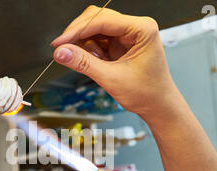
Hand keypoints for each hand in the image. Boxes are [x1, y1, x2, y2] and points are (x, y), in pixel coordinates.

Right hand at [51, 6, 181, 122]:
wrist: (157, 106)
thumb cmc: (147, 93)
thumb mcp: (112, 79)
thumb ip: (84, 64)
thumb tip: (62, 52)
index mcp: (141, 29)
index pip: (103, 20)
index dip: (77, 31)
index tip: (59, 42)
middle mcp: (134, 27)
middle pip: (96, 19)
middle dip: (79, 36)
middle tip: (63, 50)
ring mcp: (126, 35)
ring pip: (94, 29)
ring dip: (85, 45)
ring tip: (90, 63)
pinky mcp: (119, 44)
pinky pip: (96, 40)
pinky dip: (89, 51)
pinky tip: (94, 62)